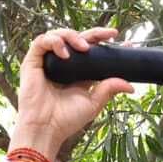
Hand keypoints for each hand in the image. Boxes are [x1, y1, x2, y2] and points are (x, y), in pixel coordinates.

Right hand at [9, 28, 134, 158]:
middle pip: (78, 38)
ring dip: (74, 35)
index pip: (93, 51)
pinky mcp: (32, 61)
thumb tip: (130, 86)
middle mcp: (63, 64)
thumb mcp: (93, 103)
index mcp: (78, 72)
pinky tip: (65, 54)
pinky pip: (42, 41)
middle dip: (95, 33)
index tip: (125, 42)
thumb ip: (109, 89)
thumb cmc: (66, 120)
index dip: (105, 43)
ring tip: (84, 47)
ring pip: (60, 34)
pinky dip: (55, 42)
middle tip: (110, 34)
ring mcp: (47, 61)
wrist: (46, 128)